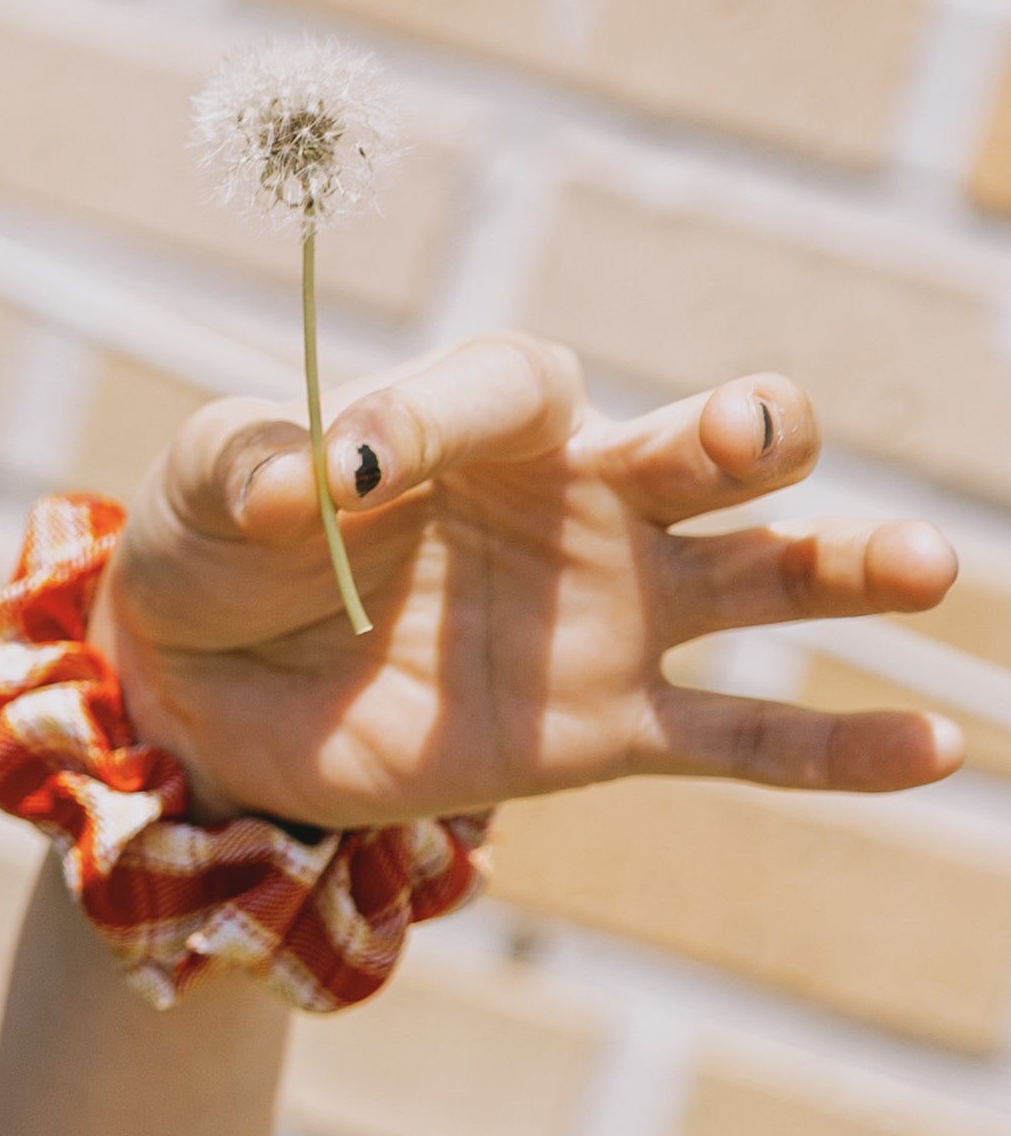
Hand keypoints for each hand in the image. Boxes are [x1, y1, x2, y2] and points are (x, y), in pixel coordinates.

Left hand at [97, 338, 960, 829]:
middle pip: (701, 446)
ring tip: (923, 564)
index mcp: (484, 416)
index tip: (355, 467)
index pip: (515, 385)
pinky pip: (741, 740)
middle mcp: (581, 498)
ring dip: (845, 564)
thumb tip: (314, 480)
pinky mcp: (601, 732)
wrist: (201, 686)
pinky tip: (935, 749)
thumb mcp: (209, 483)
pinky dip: (838, 747)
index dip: (441, 415)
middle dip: (742, 430)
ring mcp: (608, 615)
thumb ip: (258, 463)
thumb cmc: (220, 545)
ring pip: (762, 575)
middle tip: (752, 438)